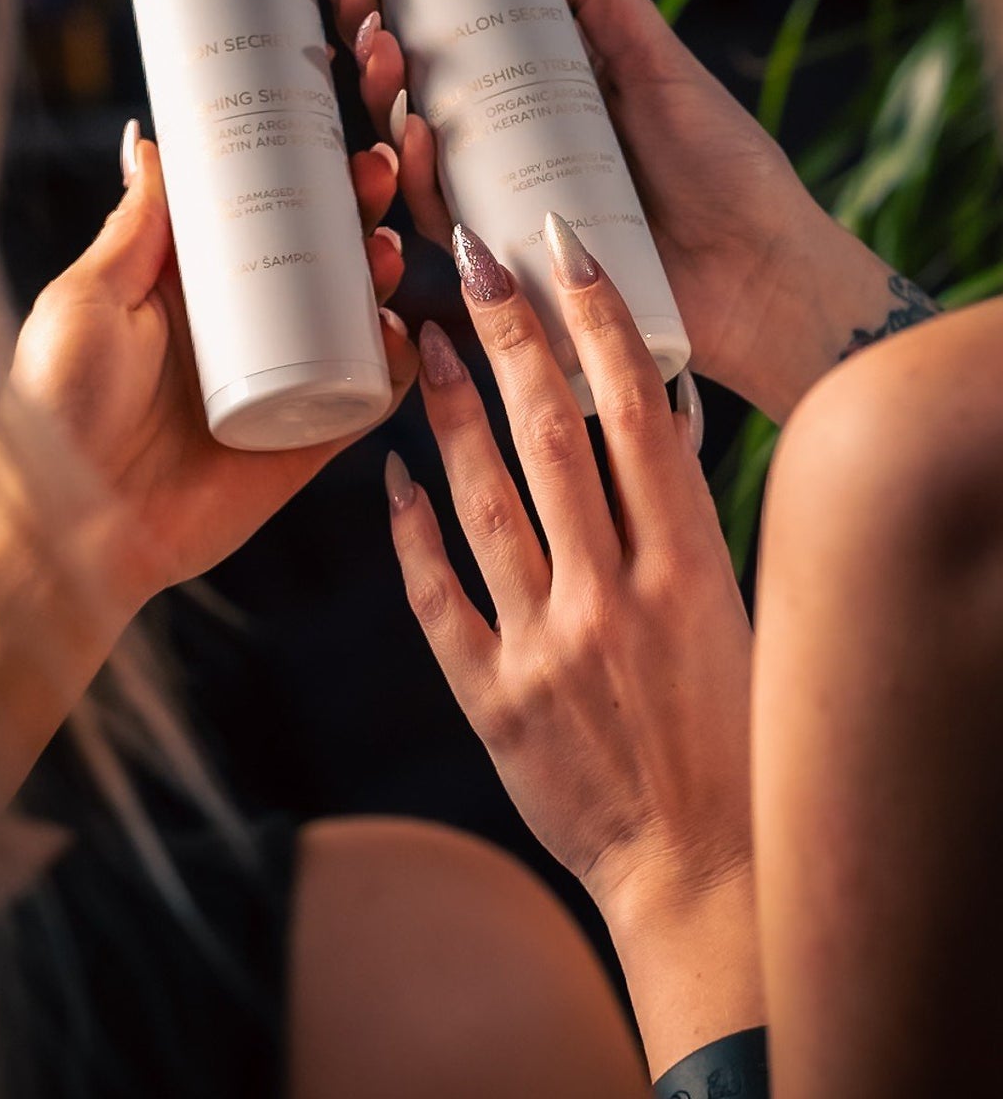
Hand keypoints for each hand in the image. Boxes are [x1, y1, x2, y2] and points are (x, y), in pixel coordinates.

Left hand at [11, 124, 416, 604]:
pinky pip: (372, 395)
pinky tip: (402, 328)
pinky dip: (399, 361)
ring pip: (357, 312)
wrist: (69, 528)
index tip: (333, 119)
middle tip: (377, 167)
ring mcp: (284, 380)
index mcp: (195, 284)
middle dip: (361, 204)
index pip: (265, 207)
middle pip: (323, 249)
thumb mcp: (88, 297)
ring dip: (386, 271)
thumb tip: (152, 140)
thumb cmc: (57, 408)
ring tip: (388, 245)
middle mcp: (247, 326)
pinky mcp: (309, 440)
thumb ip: (133, 228)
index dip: (305, 166)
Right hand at [314, 0, 899, 421]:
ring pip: (412, 151)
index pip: (448, 36)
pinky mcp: (507, 266)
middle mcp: (509, 146)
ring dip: (382, 96)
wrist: (765, 276)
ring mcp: (503, 204)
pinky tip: (414, 134)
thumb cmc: (726, 172)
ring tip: (382, 48)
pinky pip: (442, 222)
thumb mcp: (659, 66)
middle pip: (413, 88)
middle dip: (369, 35)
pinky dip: (419, 178)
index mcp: (540, 92)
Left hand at [385, 211, 760, 1074]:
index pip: (637, 412)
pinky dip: (409, 531)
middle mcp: (615, 595)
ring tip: (417, 337)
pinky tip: (388, 473)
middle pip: (551, 434)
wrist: (700, 865)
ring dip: (448, 409)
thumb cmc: (727, 722)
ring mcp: (546, 648)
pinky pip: (436, 597)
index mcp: (688, 565)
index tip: (564, 250)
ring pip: (482, 499)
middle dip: (508, 334)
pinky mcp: (492, 699)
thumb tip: (650, 410)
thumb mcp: (727, 606)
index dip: (598, 320)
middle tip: (468, 257)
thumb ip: (680, 514)